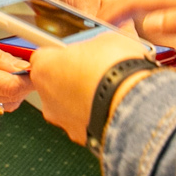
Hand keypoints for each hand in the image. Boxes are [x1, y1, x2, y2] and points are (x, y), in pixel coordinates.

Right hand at [0, 19, 34, 116]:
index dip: (29, 78)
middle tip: (25, 64)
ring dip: (13, 88)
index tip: (36, 66)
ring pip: (6, 104)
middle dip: (24, 82)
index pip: (11, 87)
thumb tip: (24, 67)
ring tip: (6, 68)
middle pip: (11, 98)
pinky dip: (1, 92)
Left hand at [30, 30, 153, 144]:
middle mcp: (46, 95)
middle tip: (94, 72)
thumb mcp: (106, 40)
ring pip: (67, 106)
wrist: (131, 103)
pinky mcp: (78, 135)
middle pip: (54, 83)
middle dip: (71, 78)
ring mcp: (61, 118)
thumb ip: (95, 44)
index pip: (44, 57)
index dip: (62, 55)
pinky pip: (83, 122)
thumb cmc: (114, 67)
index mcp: (45, 66)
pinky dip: (94, 115)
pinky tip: (111, 107)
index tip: (77, 55)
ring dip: (82, 99)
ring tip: (108, 91)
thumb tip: (103, 44)